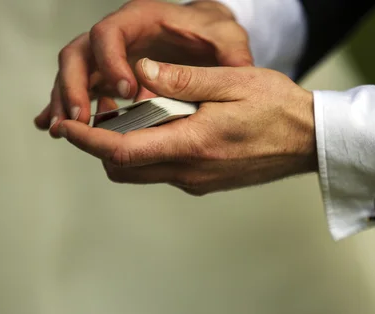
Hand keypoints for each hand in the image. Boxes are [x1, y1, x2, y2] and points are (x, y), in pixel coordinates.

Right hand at [34, 0, 252, 136]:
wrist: (203, 36)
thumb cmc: (212, 34)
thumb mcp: (226, 39)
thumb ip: (231, 55)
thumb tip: (232, 73)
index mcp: (140, 19)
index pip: (109, 33)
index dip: (110, 61)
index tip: (125, 92)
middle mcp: (117, 36)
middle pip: (78, 53)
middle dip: (74, 86)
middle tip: (81, 119)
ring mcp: (107, 56)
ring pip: (73, 73)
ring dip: (64, 101)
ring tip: (62, 131)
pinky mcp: (105, 74)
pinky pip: (79, 88)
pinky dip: (65, 105)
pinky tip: (52, 126)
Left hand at [57, 59, 316, 195]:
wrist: (309, 141)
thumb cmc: (277, 109)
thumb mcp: (232, 83)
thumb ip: (183, 79)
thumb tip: (142, 70)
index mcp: (192, 144)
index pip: (122, 150)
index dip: (88, 140)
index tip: (65, 127)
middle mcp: (189, 172)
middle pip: (123, 169)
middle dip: (100, 146)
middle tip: (98, 114)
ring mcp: (197, 181)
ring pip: (141, 172)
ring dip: (125, 149)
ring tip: (131, 115)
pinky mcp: (204, 182)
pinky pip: (163, 171)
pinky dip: (149, 152)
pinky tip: (164, 125)